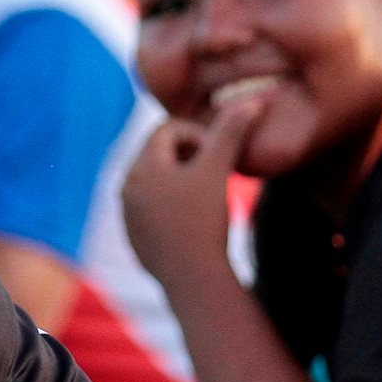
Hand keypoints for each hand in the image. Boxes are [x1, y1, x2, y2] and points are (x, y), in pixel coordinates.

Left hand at [123, 97, 262, 289]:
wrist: (192, 281)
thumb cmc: (205, 221)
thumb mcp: (219, 170)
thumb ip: (231, 132)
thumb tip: (255, 100)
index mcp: (141, 166)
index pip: (168, 129)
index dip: (199, 135)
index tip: (218, 158)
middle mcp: (126, 187)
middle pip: (160, 154)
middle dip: (190, 157)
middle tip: (216, 176)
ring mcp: (128, 215)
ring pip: (158, 182)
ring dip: (183, 182)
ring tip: (208, 200)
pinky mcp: (134, 238)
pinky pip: (154, 210)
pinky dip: (174, 208)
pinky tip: (195, 224)